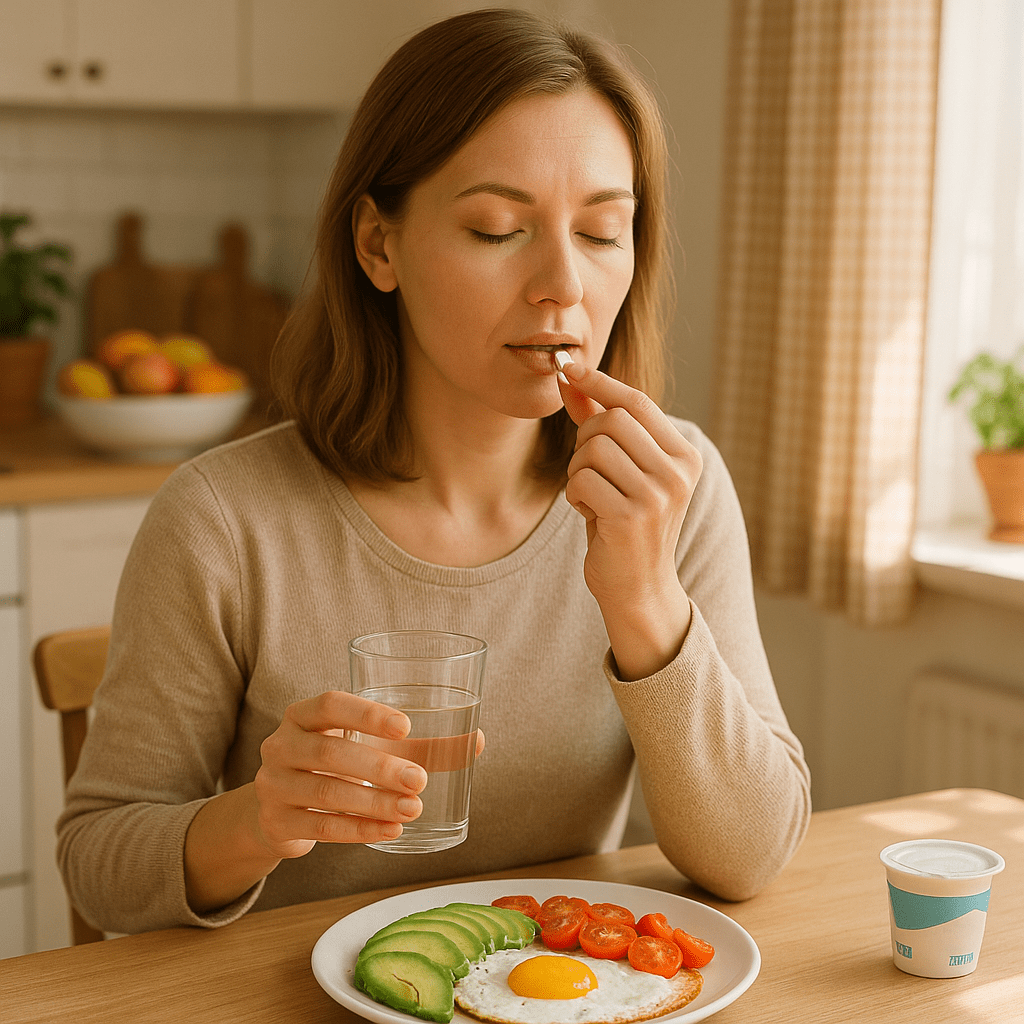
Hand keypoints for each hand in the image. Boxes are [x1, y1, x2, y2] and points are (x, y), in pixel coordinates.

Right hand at [253, 691, 483, 857]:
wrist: (280, 810)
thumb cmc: (337, 766)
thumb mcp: (366, 747)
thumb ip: (418, 744)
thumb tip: (477, 741)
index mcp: (303, 714)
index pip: (331, 704)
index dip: (367, 714)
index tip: (406, 727)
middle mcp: (281, 744)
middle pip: (329, 753)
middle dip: (379, 768)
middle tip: (419, 780)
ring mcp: (273, 784)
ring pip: (326, 793)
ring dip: (374, 803)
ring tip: (412, 809)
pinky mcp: (276, 822)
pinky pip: (321, 827)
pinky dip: (359, 830)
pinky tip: (390, 832)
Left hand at [557, 358, 701, 677]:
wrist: (639, 588)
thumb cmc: (626, 522)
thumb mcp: (622, 469)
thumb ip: (600, 421)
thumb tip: (571, 377)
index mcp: (684, 456)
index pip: (637, 402)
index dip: (599, 382)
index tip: (569, 369)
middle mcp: (678, 473)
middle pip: (611, 420)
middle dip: (585, 439)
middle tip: (587, 469)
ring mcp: (658, 497)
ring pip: (593, 449)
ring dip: (578, 471)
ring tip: (592, 496)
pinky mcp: (630, 518)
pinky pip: (582, 481)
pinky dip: (574, 495)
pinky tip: (589, 513)